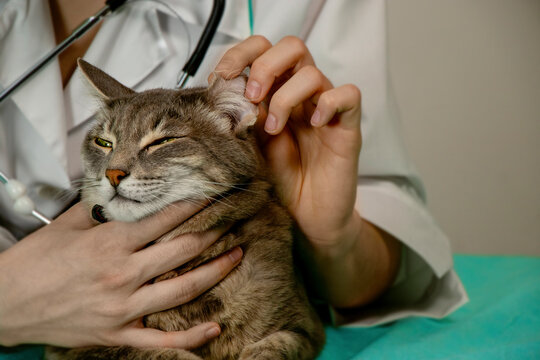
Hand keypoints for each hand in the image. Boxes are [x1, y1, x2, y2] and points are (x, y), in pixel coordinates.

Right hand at [0, 203, 241, 347]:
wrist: (6, 305)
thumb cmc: (35, 262)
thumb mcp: (66, 225)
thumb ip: (101, 207)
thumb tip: (124, 188)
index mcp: (110, 244)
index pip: (165, 219)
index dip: (194, 204)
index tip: (214, 194)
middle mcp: (123, 275)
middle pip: (182, 250)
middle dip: (214, 231)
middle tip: (235, 218)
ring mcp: (123, 309)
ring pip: (182, 291)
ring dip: (215, 272)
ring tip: (237, 255)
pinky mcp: (117, 335)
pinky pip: (160, 342)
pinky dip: (190, 338)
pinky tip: (213, 329)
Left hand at [214, 36, 399, 307]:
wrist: (306, 220)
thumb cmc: (279, 183)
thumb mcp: (248, 146)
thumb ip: (239, 117)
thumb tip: (220, 90)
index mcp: (275, 94)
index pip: (261, 49)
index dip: (240, 54)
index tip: (221, 79)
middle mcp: (300, 96)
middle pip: (291, 46)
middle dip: (265, 66)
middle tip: (252, 98)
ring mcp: (324, 109)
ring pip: (313, 72)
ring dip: (286, 96)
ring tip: (275, 127)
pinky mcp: (347, 128)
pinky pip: (349, 95)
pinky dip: (329, 103)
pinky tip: (314, 124)